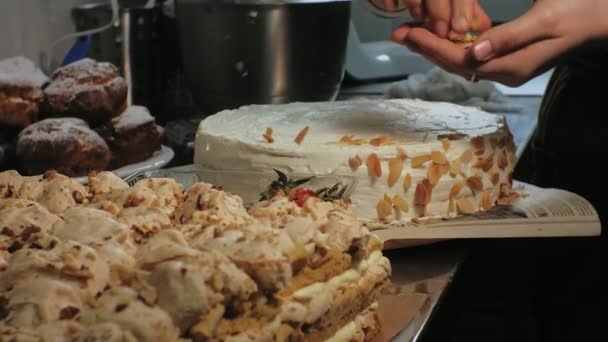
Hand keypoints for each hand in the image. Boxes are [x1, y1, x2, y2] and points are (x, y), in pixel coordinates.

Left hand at [393, 0, 607, 85]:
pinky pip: (472, 57)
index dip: (430, 46)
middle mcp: (504, 73)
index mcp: (511, 67)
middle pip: (454, 64)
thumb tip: (472, 53)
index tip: (407, 32)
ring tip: (412, 33)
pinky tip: (441, 36)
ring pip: (461, 61)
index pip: (459, 60)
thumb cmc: (577, 13)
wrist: (600, 21)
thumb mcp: (544, 20)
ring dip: (435, 47)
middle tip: (399, 32)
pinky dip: (453, 46)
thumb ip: (508, 38)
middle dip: (425, 48)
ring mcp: (505, 69)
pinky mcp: (508, 61)